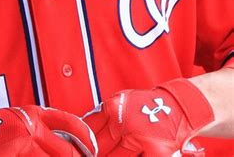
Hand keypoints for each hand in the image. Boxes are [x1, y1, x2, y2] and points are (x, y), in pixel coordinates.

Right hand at [0, 105, 97, 155]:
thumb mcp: (18, 122)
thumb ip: (40, 130)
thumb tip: (68, 146)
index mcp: (34, 114)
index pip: (72, 124)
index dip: (87, 140)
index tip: (94, 151)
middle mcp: (31, 126)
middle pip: (68, 152)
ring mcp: (22, 144)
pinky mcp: (13, 156)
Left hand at [83, 78, 214, 155]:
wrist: (178, 108)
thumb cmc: (145, 106)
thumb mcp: (120, 102)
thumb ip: (103, 117)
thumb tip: (82, 132)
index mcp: (113, 109)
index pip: (88, 131)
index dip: (81, 144)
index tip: (76, 151)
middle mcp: (125, 124)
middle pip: (98, 150)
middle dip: (91, 155)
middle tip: (83, 156)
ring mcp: (140, 140)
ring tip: (104, 156)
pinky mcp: (156, 154)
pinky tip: (128, 156)